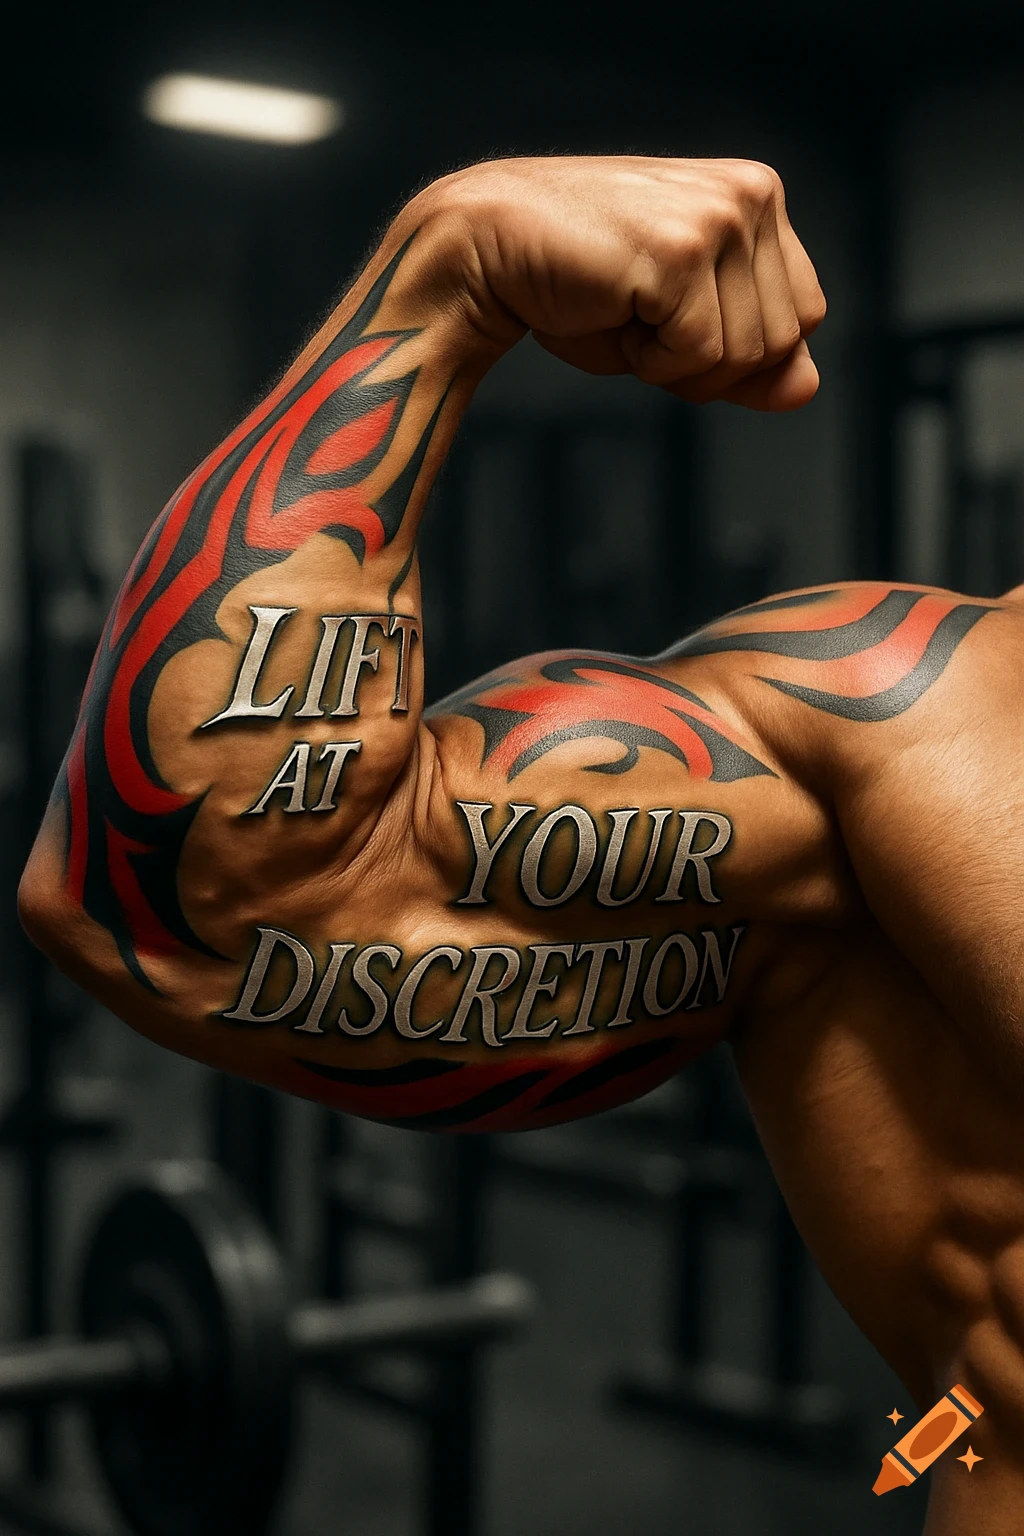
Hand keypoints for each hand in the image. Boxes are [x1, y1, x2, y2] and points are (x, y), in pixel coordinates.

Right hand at [414, 155, 825, 411]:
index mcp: (758, 198)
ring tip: (626, 312)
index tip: (672, 321)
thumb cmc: (577, 286)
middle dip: (712, 363)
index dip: (741, 349)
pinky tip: (614, 313)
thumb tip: (805, 388)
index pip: (804, 315)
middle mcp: (753, 195)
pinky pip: (700, 354)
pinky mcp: (683, 250)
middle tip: (643, 320)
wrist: (487, 250)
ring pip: (746, 354)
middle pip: (784, 340)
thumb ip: (748, 356)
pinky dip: (651, 362)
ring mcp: (721, 217)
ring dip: (677, 364)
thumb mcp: (679, 328)